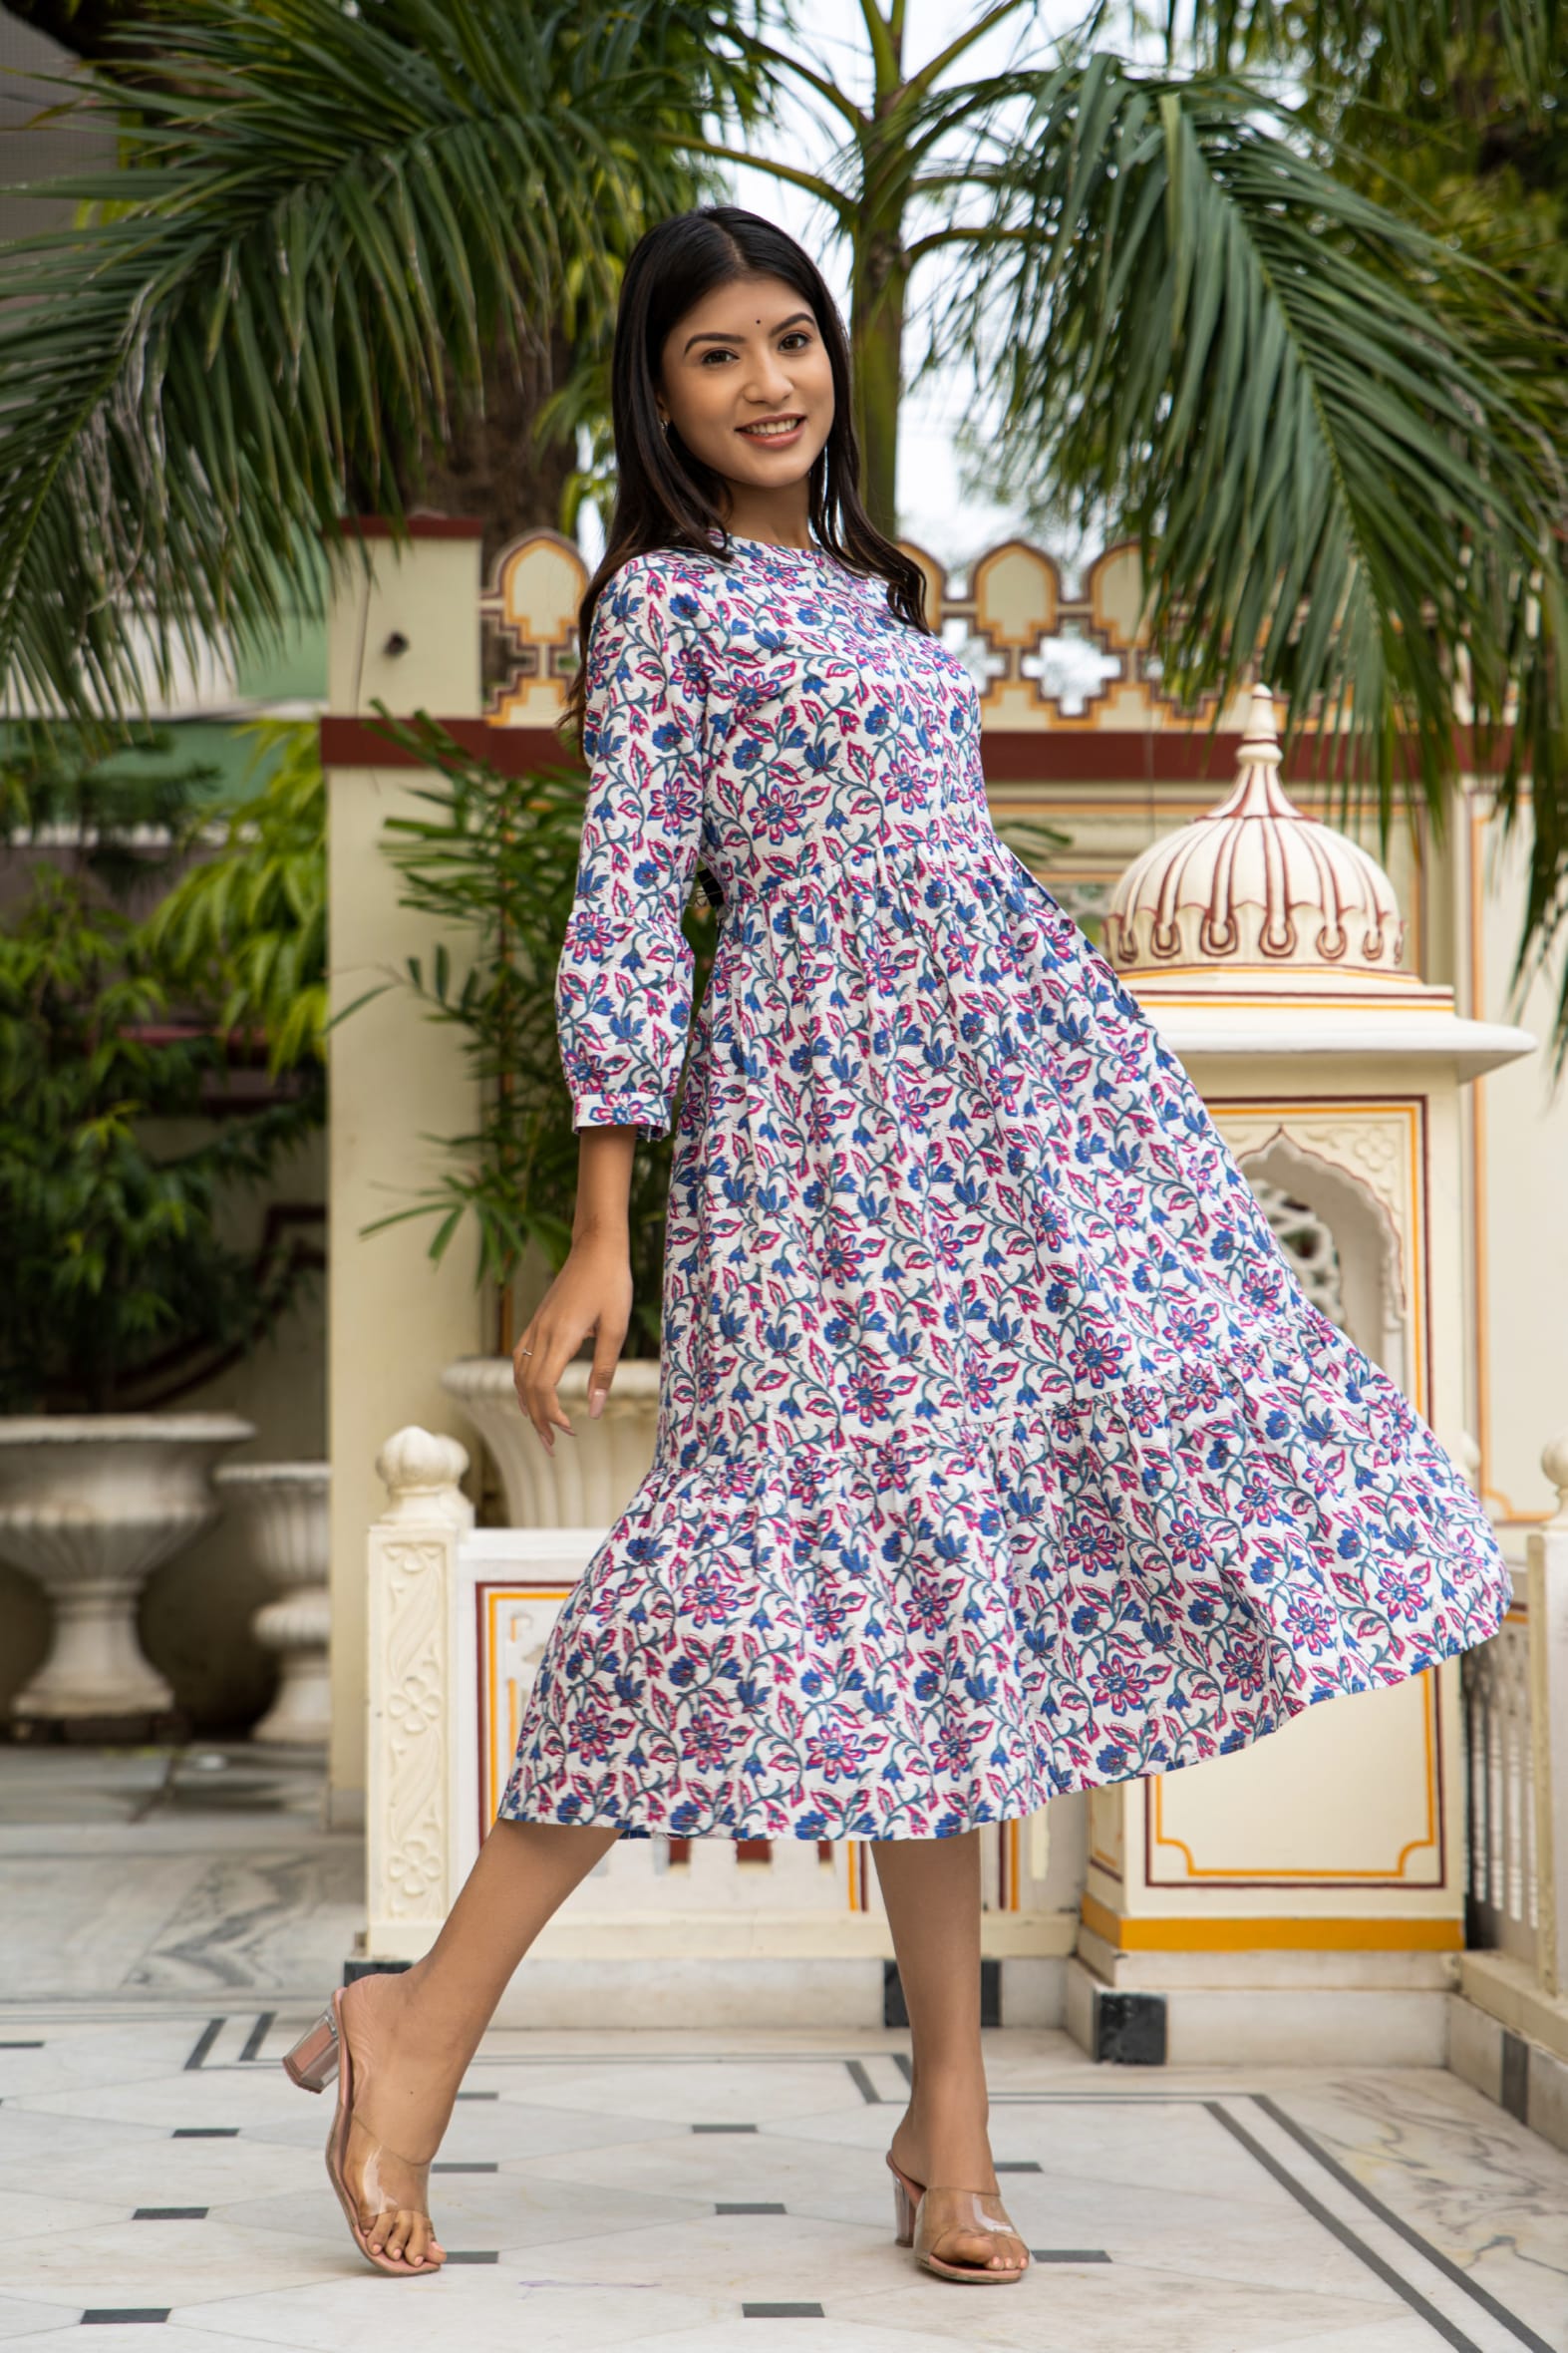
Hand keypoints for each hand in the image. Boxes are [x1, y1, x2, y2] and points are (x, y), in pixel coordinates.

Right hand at [513, 1232, 633, 1452]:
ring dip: (527, 1404)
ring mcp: (536, 1326)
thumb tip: (595, 1411)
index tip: (570, 1431)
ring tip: (541, 1427)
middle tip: (553, 1445)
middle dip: (537, 1419)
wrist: (596, 1246)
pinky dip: (522, 1383)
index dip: (551, 1416)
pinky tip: (531, 1394)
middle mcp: (541, 1334)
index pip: (542, 1389)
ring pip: (518, 1374)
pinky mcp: (538, 1320)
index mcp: (560, 1337)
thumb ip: (605, 1371)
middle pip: (527, 1388)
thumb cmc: (612, 1284)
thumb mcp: (617, 1328)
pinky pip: (520, 1359)